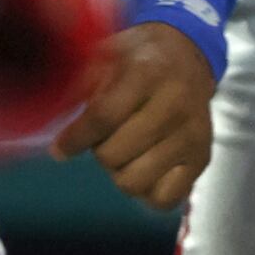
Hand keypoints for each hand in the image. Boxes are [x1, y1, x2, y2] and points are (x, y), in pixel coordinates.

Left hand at [54, 22, 216, 210]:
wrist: (189, 56)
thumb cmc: (137, 59)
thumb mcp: (106, 55)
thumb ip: (80, 83)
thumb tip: (50, 113)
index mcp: (148, 74)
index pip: (103, 117)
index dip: (75, 139)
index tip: (59, 149)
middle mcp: (176, 105)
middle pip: (115, 155)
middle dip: (99, 151)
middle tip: (104, 140)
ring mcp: (193, 136)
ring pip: (136, 181)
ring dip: (120, 172)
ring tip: (124, 154)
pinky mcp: (203, 159)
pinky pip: (165, 198)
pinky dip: (147, 191)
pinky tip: (143, 170)